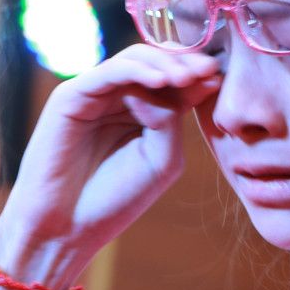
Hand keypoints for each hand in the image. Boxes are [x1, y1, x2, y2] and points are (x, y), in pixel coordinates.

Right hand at [0, 45, 220, 289]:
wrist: (67, 229)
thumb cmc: (113, 199)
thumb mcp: (161, 159)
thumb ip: (171, 120)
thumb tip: (172, 84)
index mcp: (141, 111)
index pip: (173, 78)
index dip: (197, 73)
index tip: (222, 77)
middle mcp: (117, 97)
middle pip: (156, 61)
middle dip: (185, 63)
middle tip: (210, 71)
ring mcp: (94, 93)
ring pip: (134, 60)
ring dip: (165, 64)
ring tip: (189, 78)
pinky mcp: (71, 96)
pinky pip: (109, 72)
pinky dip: (137, 72)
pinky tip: (162, 82)